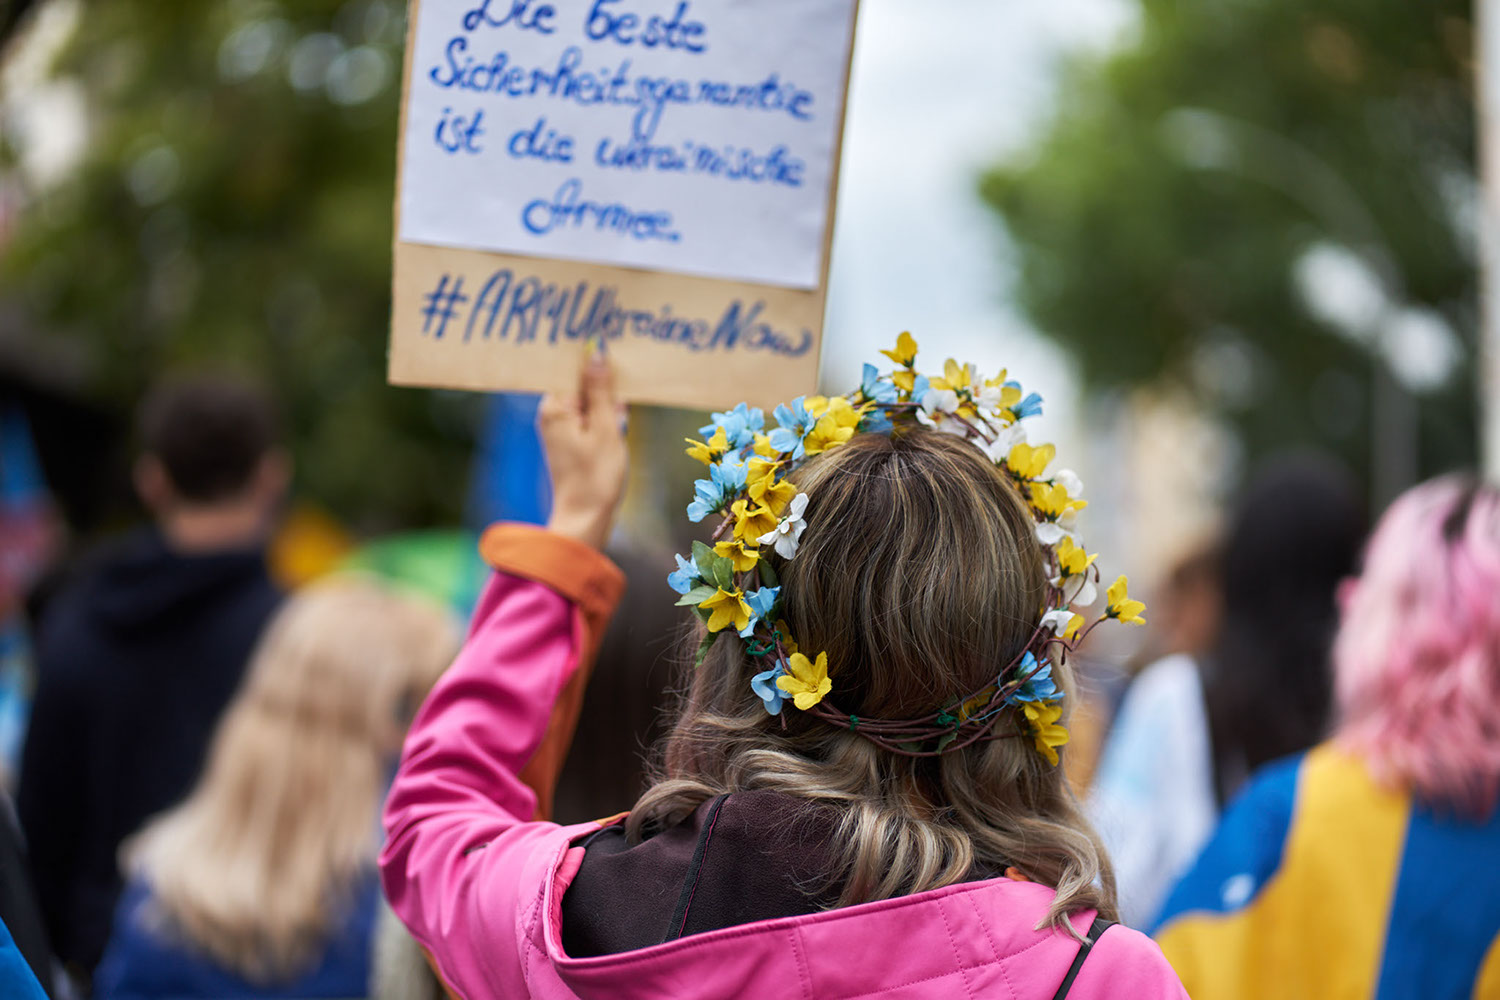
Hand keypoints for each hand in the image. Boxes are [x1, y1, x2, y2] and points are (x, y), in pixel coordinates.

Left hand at [538, 355, 627, 550]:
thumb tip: (597, 352)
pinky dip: (605, 417)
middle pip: (580, 380)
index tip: (612, 340)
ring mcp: (560, 427)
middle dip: (604, 379)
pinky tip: (619, 425)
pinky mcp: (570, 440)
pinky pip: (589, 416)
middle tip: (623, 383)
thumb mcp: (606, 428)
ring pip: (589, 399)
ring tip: (620, 415)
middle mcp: (552, 412)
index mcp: (554, 406)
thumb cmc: (596, 477)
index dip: (591, 354)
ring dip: (608, 400)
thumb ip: (601, 389)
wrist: (585, 519)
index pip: (571, 365)